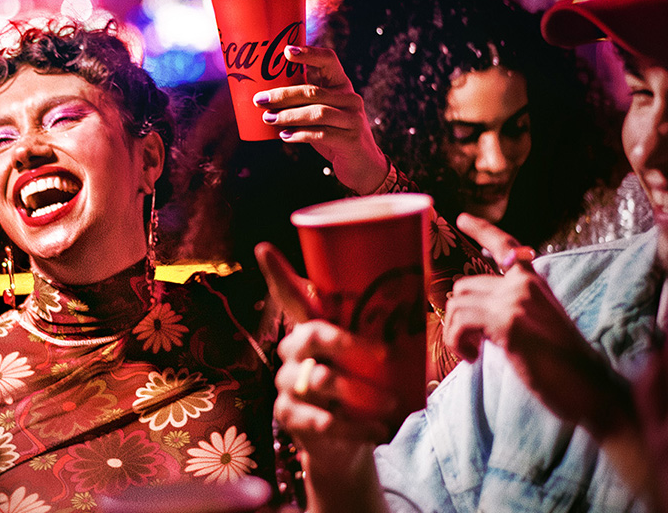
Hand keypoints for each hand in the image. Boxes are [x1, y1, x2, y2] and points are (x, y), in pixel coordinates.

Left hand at [253, 45, 387, 194]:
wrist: (362, 165)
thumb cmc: (334, 134)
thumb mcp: (321, 113)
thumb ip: (303, 102)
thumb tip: (265, 96)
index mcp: (341, 86)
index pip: (329, 60)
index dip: (309, 53)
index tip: (286, 51)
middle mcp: (350, 99)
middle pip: (313, 91)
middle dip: (283, 94)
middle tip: (259, 99)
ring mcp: (352, 119)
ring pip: (317, 112)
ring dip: (288, 115)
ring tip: (268, 118)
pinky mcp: (350, 139)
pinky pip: (321, 134)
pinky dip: (300, 134)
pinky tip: (284, 136)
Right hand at [258, 243, 392, 511]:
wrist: (349, 443)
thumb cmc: (365, 389)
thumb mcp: (373, 359)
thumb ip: (387, 336)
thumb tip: (426, 305)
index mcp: (310, 329)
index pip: (289, 296)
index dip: (276, 273)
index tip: (264, 247)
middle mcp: (292, 350)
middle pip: (311, 335)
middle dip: (349, 344)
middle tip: (387, 356)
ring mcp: (286, 383)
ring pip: (320, 379)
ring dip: (362, 393)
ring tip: (393, 405)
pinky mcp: (288, 415)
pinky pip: (319, 418)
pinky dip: (352, 425)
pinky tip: (374, 430)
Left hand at [444, 214, 633, 438]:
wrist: (591, 389)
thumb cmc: (563, 365)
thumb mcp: (536, 325)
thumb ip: (511, 308)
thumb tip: (472, 310)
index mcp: (533, 284)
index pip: (505, 247)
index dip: (482, 230)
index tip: (461, 218)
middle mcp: (524, 285)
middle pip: (464, 286)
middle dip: (456, 317)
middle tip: (470, 345)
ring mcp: (516, 300)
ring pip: (456, 303)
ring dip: (454, 333)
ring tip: (472, 354)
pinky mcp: (508, 322)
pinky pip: (459, 322)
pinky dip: (456, 342)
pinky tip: (473, 358)